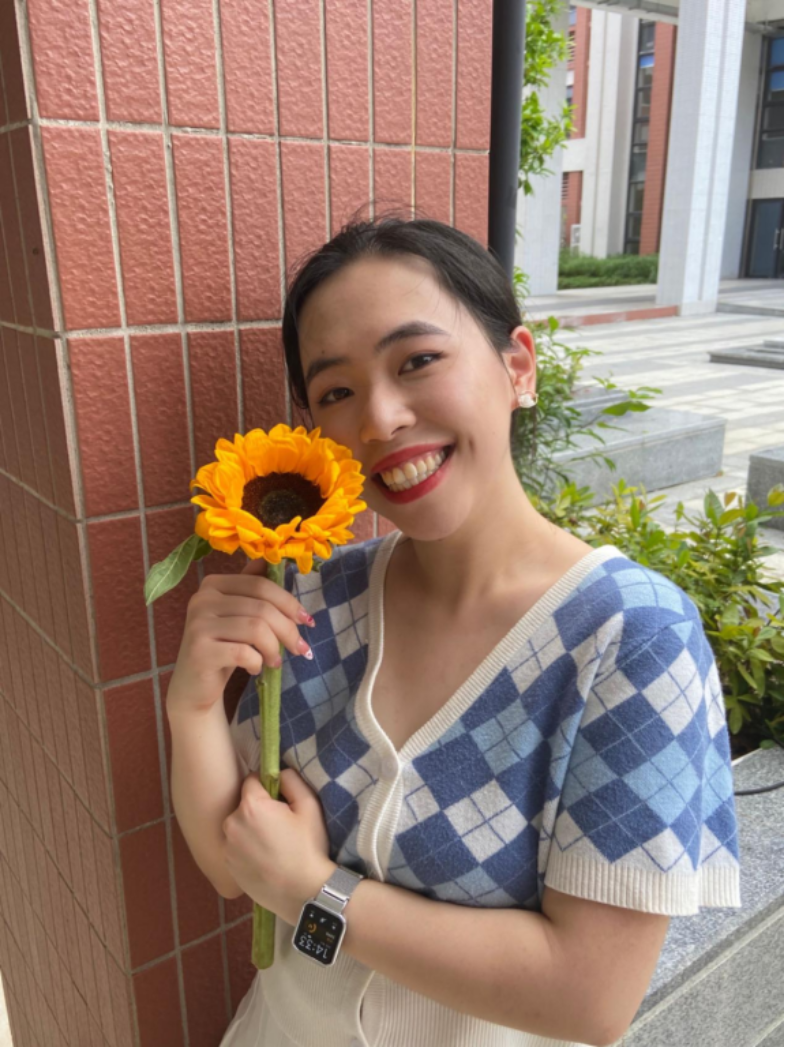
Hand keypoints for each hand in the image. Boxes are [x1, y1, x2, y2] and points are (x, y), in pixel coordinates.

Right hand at [167, 557, 315, 716]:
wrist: (194, 687)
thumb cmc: (223, 647)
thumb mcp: (239, 615)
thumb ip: (253, 588)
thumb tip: (278, 562)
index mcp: (213, 584)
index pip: (261, 585)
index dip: (289, 602)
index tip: (306, 621)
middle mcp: (202, 599)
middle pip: (262, 607)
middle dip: (288, 630)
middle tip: (300, 649)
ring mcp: (198, 624)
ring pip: (256, 629)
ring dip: (274, 648)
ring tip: (274, 661)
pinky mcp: (199, 651)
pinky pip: (244, 653)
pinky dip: (257, 663)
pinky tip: (255, 669)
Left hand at [222, 768, 336, 925]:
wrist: (303, 892)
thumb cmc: (308, 847)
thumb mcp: (309, 807)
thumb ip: (292, 781)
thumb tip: (279, 773)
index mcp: (251, 806)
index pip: (251, 780)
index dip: (267, 786)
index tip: (280, 800)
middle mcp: (232, 824)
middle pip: (243, 805)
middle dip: (258, 809)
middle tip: (279, 825)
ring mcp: (227, 847)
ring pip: (238, 826)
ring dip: (250, 829)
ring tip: (272, 845)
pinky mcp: (227, 866)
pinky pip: (235, 846)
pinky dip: (245, 848)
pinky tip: (264, 859)